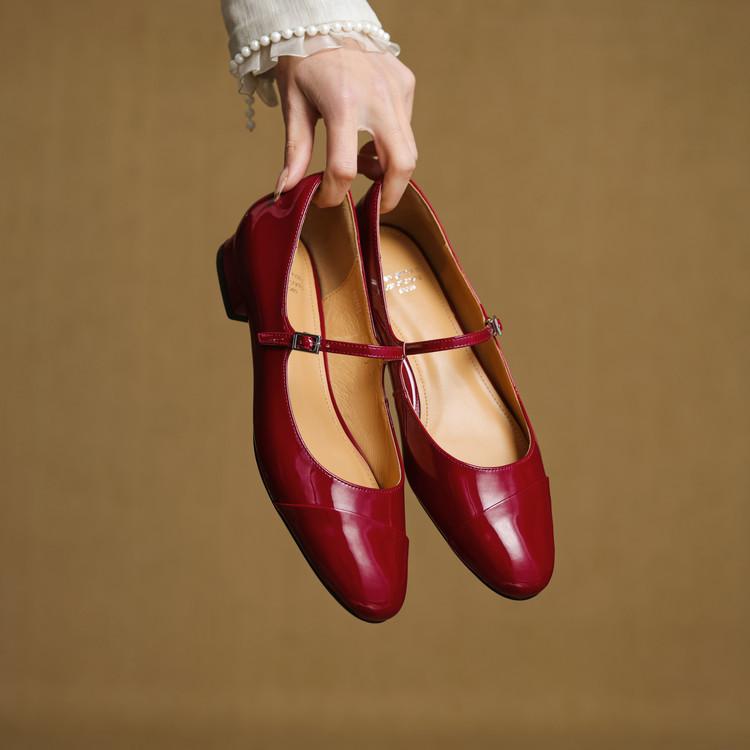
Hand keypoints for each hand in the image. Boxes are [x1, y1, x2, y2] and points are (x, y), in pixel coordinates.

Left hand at [274, 42, 416, 211]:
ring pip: (408, 150)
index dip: (334, 194)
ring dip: (389, 169)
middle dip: (389, 196)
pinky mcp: (405, 83)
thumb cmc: (303, 60)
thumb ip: (295, 151)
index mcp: (342, 104)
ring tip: (365, 166)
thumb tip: (286, 192)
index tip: (325, 200)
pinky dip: (390, 141)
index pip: (344, 168)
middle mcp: (376, 97)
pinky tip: (370, 134)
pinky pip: (405, 126)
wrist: (324, 16)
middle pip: (401, 165)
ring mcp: (396, 89)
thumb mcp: (294, 104)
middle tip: (373, 207)